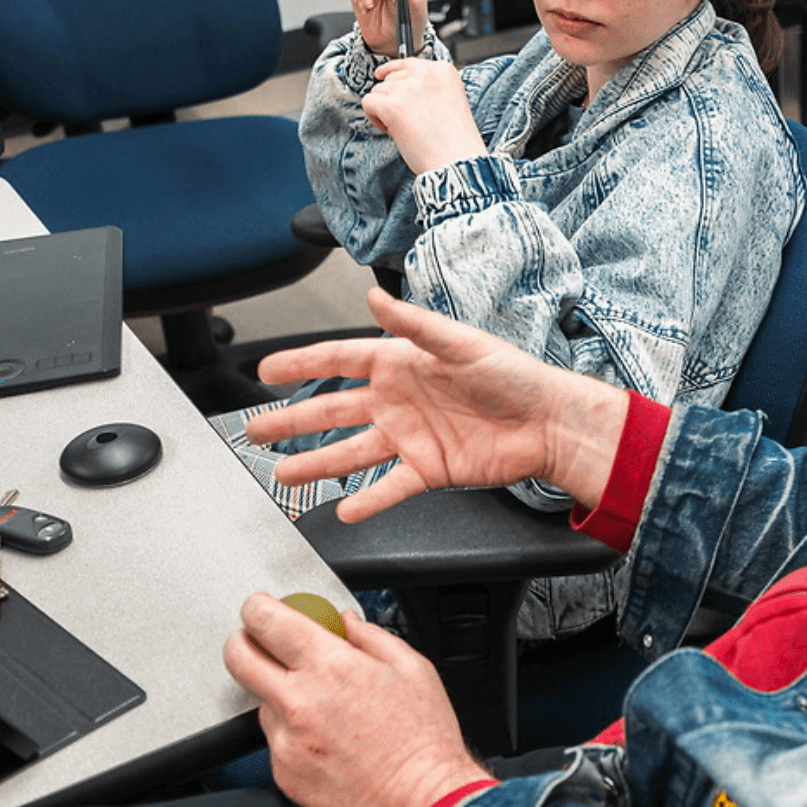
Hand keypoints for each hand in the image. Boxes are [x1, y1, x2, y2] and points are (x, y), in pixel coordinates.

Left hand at [222, 593, 488, 806]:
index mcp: (330, 667)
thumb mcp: (412, 668)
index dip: (258, 607)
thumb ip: (370, 636)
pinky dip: (292, 732)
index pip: (266, 620)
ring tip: (321, 707)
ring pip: (260, 701)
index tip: (262, 608)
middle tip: (262, 642)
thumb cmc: (424, 742)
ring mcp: (286, 740)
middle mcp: (299, 702)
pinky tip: (326, 739)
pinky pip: (275, 740)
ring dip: (278, 693)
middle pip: (239, 656)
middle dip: (245, 641)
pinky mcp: (283, 772)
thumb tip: (345, 623)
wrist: (424, 805)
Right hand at [247, 288, 629, 519]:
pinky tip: (343, 510)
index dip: (299, 363)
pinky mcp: (429, 469)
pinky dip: (367, 500)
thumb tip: (374, 297)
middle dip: (291, 421)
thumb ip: (414, 323)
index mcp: (400, 363)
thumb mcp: (461, 341)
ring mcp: (410, 438)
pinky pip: (389, 486)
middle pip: (332, 411)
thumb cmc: (513, 374)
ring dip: (315, 464)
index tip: (265, 369)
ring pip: (350, 453)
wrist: (549, 422)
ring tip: (283, 475)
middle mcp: (398, 401)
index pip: (337, 361)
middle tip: (256, 430)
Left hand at [361, 58, 485, 173]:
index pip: (408, 64)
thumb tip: (400, 87)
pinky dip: (374, 117)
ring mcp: (406, 89)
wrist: (456, 160)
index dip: (397, 77)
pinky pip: (368, 102)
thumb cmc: (455, 140)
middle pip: (392, 78)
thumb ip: (429, 88)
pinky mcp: (391, 105)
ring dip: (384, 109)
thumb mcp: (450, 101)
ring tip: (403, 128)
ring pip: (378, 90)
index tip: (386, 79)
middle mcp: (424, 74)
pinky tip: (390, 129)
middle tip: (407, 119)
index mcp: (443, 71)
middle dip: (394, 98)